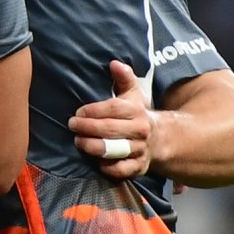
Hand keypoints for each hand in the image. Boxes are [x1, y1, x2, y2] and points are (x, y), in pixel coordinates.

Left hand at [70, 60, 154, 179]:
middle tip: (72, 126)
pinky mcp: (138, 167)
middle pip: (110, 129)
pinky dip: (106, 167)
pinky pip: (120, 170)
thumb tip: (114, 63)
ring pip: (114, 150)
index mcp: (138, 111)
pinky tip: (94, 161)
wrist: (160, 140)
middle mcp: (141, 131)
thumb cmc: (137, 114)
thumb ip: (124, 78)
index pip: (114, 109)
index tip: (78, 112)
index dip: (94, 111)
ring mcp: (140, 150)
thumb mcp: (133, 94)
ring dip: (93, 147)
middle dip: (88, 128)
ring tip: (78, 142)